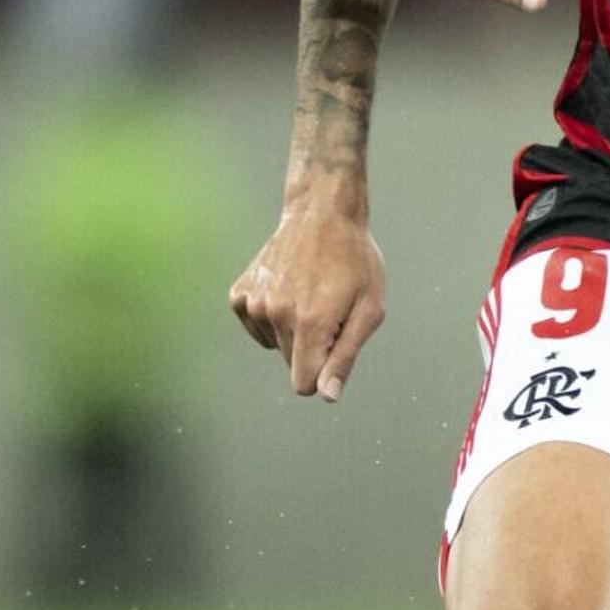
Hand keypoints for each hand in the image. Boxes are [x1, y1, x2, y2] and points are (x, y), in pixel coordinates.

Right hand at [230, 197, 389, 401]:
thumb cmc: (354, 261)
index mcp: (310, 323)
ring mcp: (254, 302)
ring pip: (273, 343)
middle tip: (327, 308)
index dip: (323, 372)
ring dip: (291, 328)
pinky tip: (287, 289)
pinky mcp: (240, 293)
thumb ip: (346, 356)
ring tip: (309, 292)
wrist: (322, 213)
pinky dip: (271, 316)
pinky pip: (256, 326)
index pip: (304, 384)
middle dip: (310, 346)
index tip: (335, 343)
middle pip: (290, 362)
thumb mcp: (369, 309)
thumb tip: (326, 396)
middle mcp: (276, 314)